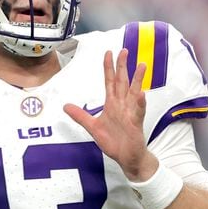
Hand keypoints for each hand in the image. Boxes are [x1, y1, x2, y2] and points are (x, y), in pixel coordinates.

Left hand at [64, 49, 157, 181]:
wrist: (126, 158)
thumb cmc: (113, 142)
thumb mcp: (92, 127)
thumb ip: (80, 116)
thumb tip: (65, 106)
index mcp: (112, 104)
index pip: (109, 82)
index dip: (108, 67)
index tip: (109, 53)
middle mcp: (122, 105)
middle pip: (122, 82)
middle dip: (123, 66)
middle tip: (125, 50)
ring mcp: (130, 113)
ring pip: (134, 92)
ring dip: (138, 79)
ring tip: (142, 65)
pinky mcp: (136, 123)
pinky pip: (138, 111)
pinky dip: (139, 102)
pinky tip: (140, 93)